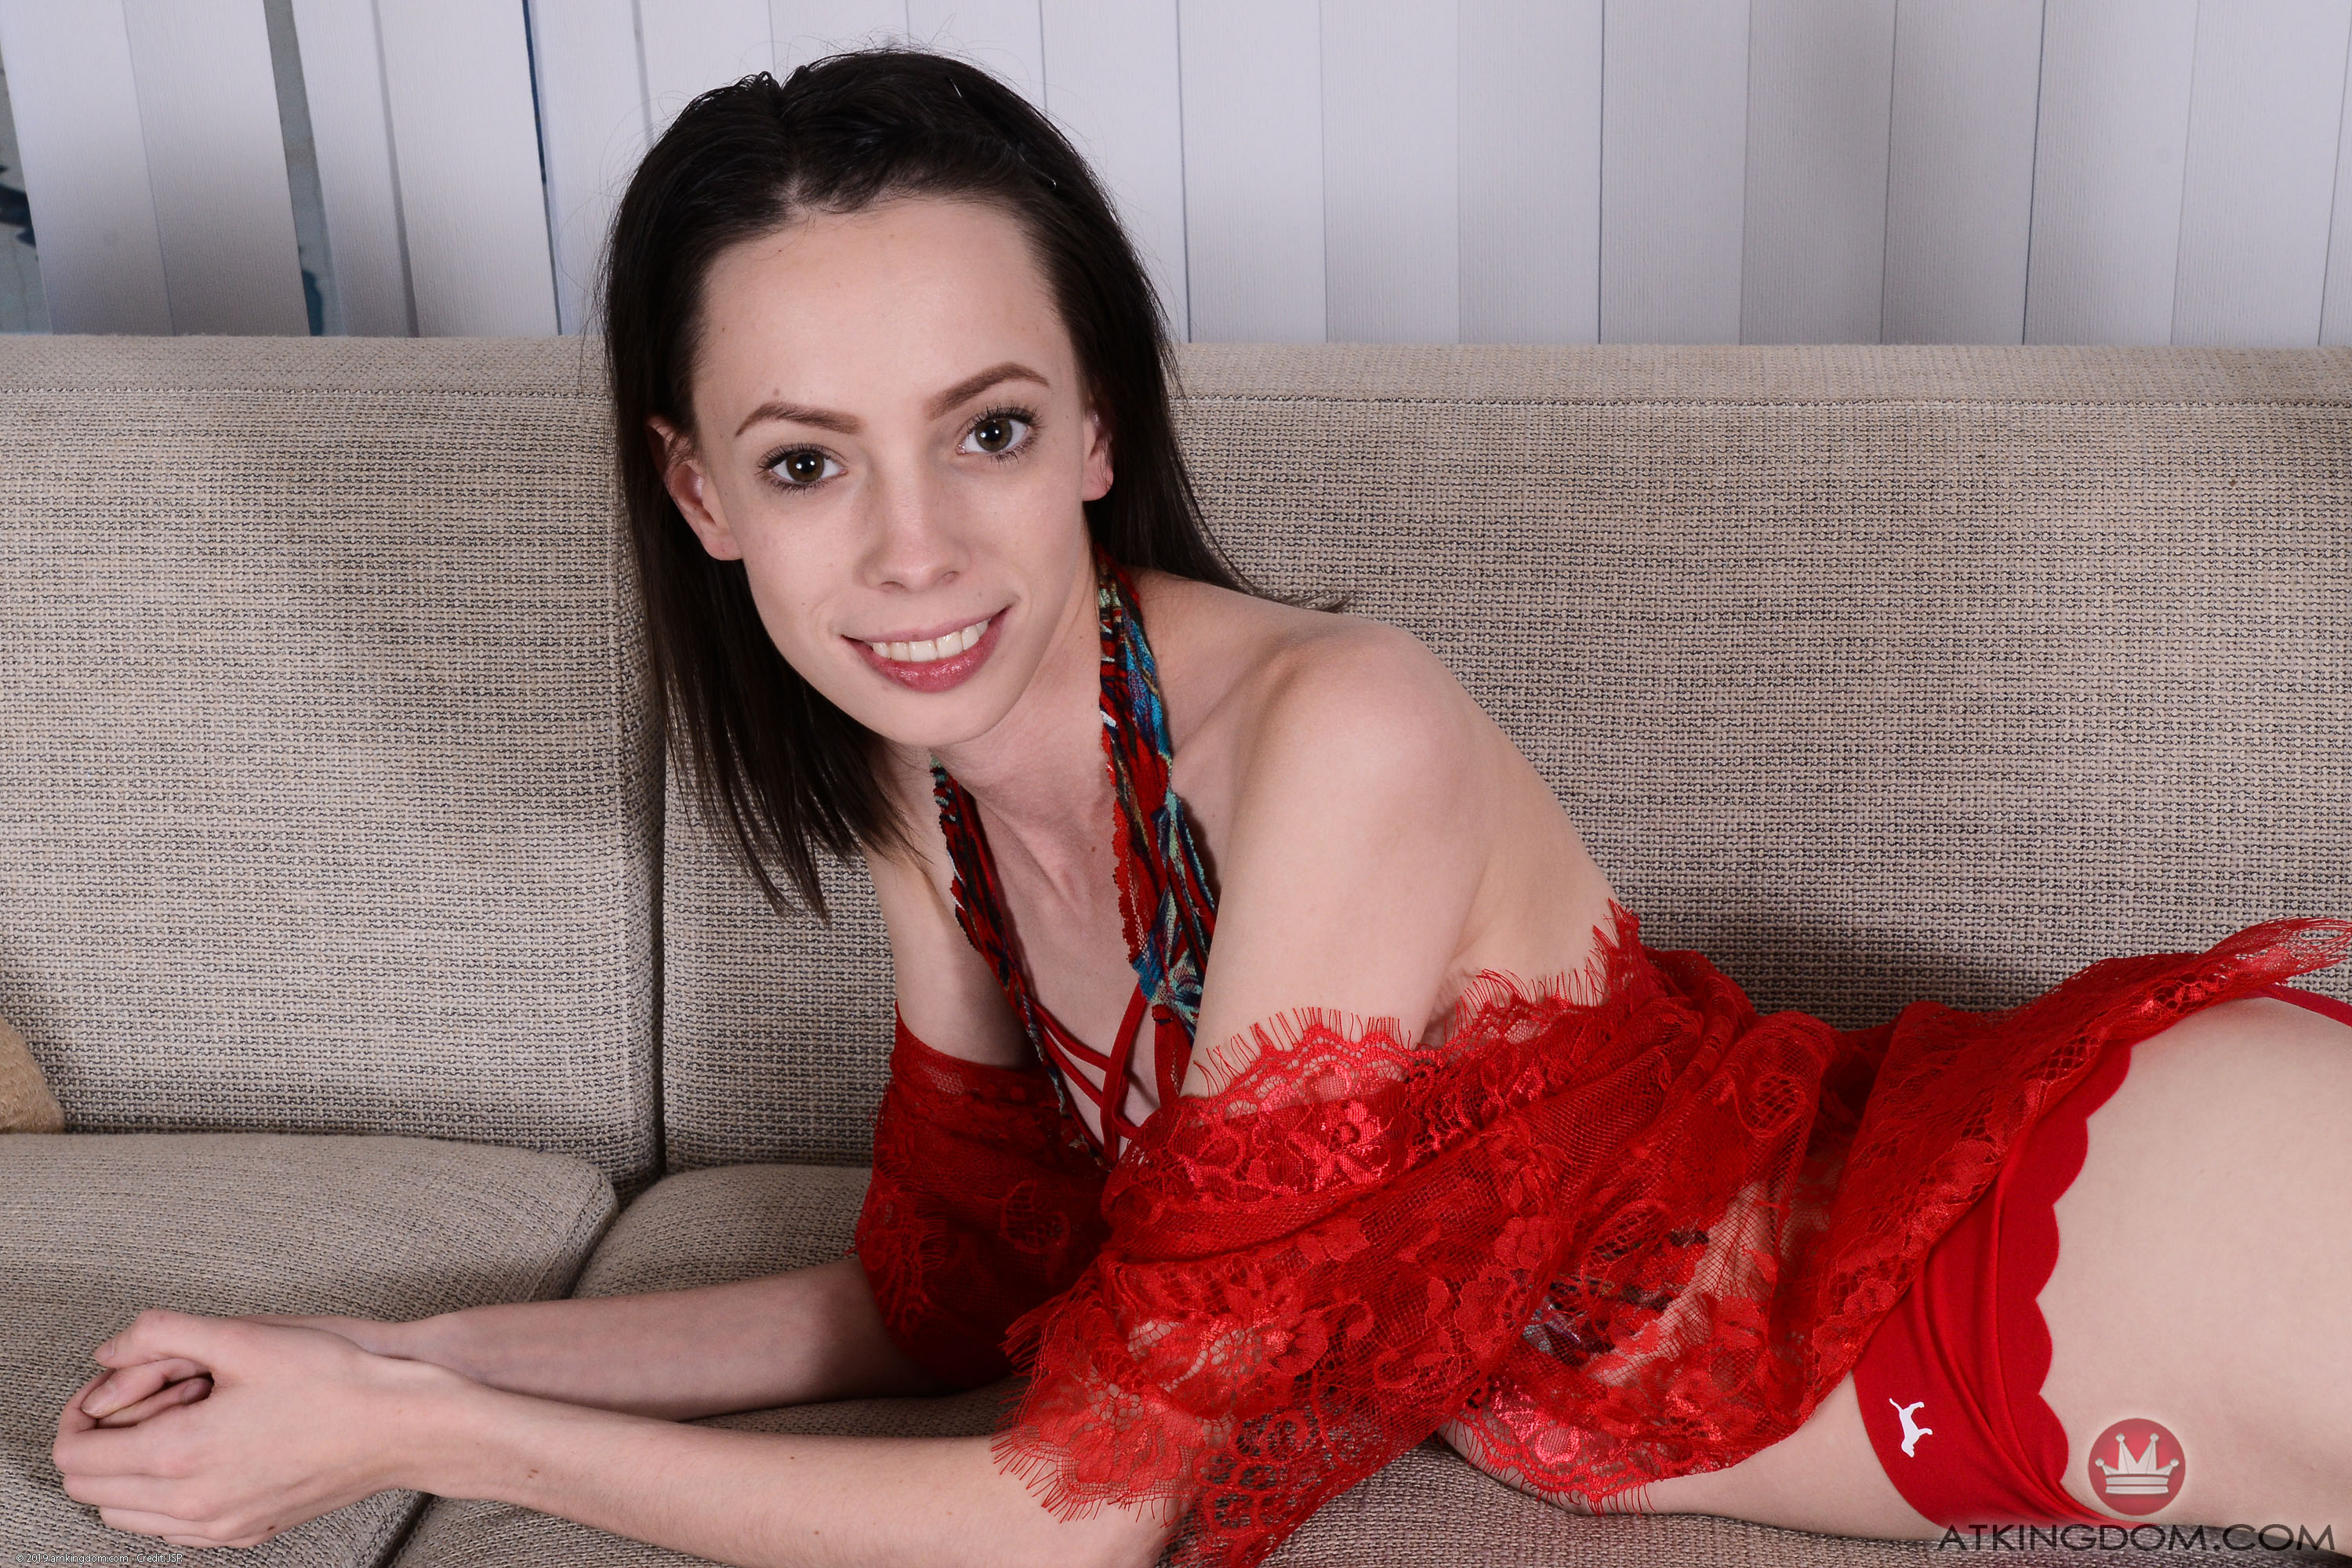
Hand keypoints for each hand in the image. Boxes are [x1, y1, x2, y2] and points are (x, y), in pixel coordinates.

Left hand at [54, 1309, 459, 1547]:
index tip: (109, 1385)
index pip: (75, 1453)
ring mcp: (220, 1526)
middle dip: (100, 1440)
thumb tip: (112, 1350)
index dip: (79, 1411)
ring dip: (128, 1472)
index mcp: (179, 1454)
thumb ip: (161, 1333)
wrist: (401, 1426)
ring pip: (126, 1515)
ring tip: (175, 1425)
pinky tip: (202, 1457)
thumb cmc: (334, 1380)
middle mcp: (191, 1503)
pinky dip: (164, 1498)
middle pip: (90, 1490)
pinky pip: (172, 1530)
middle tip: (142, 1399)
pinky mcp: (247, 1533)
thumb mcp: (244, 1336)